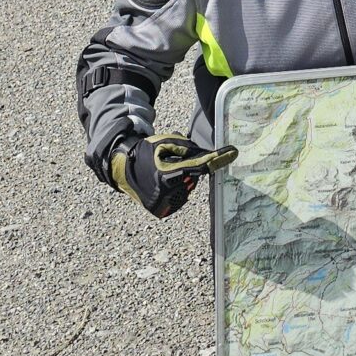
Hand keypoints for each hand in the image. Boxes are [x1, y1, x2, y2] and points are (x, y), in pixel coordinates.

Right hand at [108, 134, 233, 217]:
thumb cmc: (145, 153)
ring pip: (188, 189)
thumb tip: (208, 157)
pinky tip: (164, 185)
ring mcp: (163, 205)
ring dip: (183, 180)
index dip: (217, 159)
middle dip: (189, 169)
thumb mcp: (164, 143)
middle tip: (171, 163)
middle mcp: (165, 193)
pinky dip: (178, 190)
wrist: (123, 170)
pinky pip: (180, 199)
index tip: (233, 153)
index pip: (199, 166)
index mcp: (166, 175)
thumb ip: (186, 148)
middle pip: (194, 178)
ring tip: (165, 174)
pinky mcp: (162, 212)